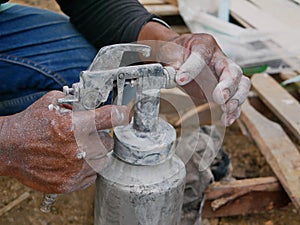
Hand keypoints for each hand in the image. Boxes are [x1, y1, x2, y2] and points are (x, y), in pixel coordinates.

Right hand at [0, 91, 129, 192]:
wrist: (9, 148)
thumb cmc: (31, 125)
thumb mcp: (52, 102)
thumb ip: (76, 101)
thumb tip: (95, 103)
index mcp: (74, 126)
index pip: (109, 118)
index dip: (120, 115)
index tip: (125, 114)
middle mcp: (77, 148)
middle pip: (108, 142)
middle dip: (101, 137)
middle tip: (88, 135)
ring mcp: (74, 168)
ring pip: (102, 160)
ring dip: (95, 153)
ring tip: (80, 148)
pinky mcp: (69, 183)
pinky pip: (92, 175)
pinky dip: (87, 167)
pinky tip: (75, 160)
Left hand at [157, 33, 250, 125]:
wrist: (179, 56)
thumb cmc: (177, 52)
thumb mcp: (170, 53)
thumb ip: (172, 63)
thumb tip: (175, 75)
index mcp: (204, 45)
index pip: (202, 55)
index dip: (191, 68)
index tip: (180, 79)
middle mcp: (219, 60)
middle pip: (233, 71)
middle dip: (229, 86)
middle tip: (219, 98)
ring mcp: (224, 76)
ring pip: (241, 85)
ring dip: (236, 99)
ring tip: (226, 111)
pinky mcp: (223, 90)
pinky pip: (234, 99)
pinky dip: (233, 111)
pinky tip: (226, 119)